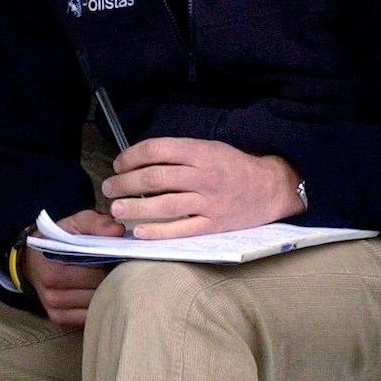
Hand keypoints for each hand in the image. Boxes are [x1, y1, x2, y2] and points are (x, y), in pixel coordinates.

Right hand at [23, 208, 123, 328]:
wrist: (32, 259)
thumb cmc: (58, 239)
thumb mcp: (75, 223)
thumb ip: (96, 224)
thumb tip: (118, 231)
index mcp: (54, 267)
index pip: (97, 269)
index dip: (114, 261)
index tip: (122, 254)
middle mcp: (52, 290)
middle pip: (98, 288)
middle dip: (113, 276)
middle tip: (120, 266)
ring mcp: (54, 306)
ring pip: (96, 303)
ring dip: (108, 292)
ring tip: (111, 278)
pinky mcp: (57, 318)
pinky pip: (87, 317)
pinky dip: (98, 306)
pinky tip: (101, 294)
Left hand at [101, 137, 303, 238]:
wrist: (271, 188)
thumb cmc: (235, 167)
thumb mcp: (210, 148)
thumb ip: (180, 153)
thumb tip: (142, 160)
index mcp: (201, 152)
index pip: (156, 150)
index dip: (131, 157)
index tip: (119, 164)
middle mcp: (203, 176)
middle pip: (154, 178)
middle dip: (125, 183)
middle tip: (109, 188)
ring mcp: (208, 202)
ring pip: (163, 205)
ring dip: (134, 208)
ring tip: (116, 209)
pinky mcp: (213, 225)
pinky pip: (181, 230)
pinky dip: (157, 232)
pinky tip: (139, 232)